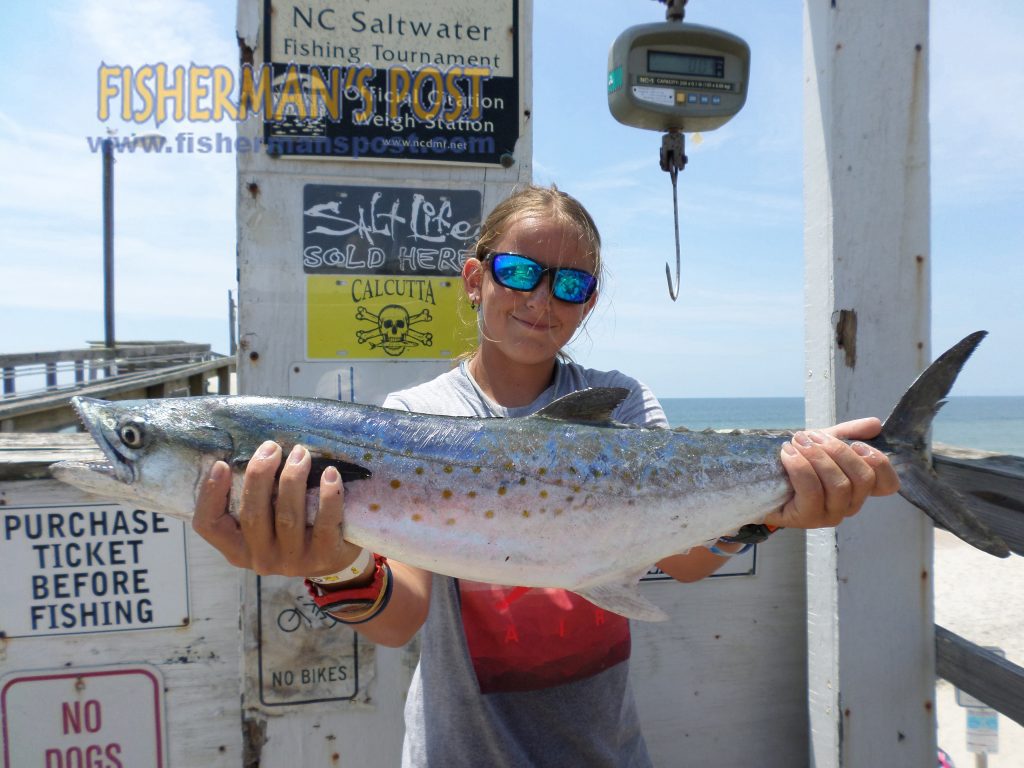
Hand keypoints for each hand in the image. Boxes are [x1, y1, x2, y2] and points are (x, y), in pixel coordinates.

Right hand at [192, 440, 363, 577]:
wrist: (334, 558)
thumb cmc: (293, 528)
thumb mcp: (266, 519)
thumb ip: (254, 496)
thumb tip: (250, 453)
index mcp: (238, 549)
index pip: (210, 526)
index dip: (210, 494)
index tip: (222, 463)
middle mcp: (261, 559)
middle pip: (252, 515)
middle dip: (260, 474)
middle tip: (271, 447)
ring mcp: (293, 561)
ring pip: (287, 516)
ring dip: (293, 479)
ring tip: (300, 453)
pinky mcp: (325, 557)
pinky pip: (325, 522)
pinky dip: (328, 496)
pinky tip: (330, 473)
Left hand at [765, 418, 899, 529]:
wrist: (758, 478)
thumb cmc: (795, 462)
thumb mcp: (821, 442)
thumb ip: (847, 433)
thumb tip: (876, 424)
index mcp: (859, 488)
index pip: (889, 484)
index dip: (880, 463)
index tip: (857, 444)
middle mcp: (849, 505)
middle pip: (863, 479)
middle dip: (838, 450)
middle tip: (812, 436)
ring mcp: (830, 515)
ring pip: (839, 485)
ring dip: (817, 457)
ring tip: (797, 442)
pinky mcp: (806, 519)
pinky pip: (812, 490)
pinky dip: (800, 466)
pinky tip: (787, 453)